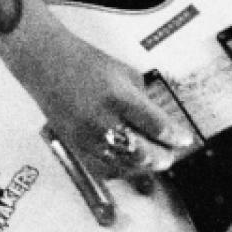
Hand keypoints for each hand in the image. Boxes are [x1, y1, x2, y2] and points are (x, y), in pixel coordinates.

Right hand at [0, 13, 185, 177]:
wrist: (46, 63)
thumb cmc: (83, 62)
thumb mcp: (124, 73)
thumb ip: (144, 99)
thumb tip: (160, 123)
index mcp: (118, 98)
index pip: (157, 127)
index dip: (176, 136)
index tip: (185, 139)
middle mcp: (102, 121)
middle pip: (143, 153)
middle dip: (164, 156)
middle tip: (172, 152)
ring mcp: (87, 137)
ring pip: (125, 166)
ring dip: (145, 166)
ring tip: (154, 159)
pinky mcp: (76, 145)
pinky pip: (104, 168)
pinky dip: (122, 169)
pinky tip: (130, 164)